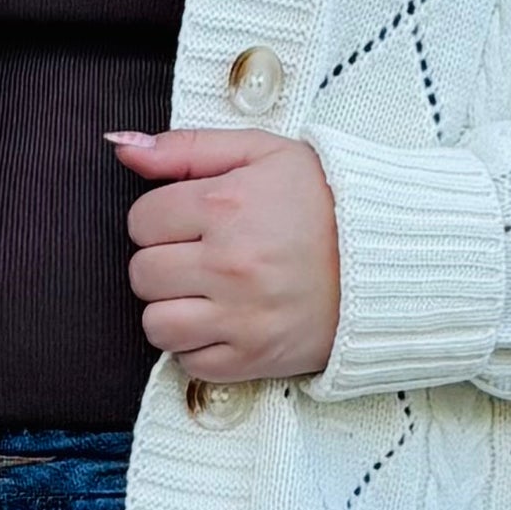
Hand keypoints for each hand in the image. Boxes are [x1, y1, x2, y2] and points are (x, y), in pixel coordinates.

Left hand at [112, 127, 340, 381]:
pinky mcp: (253, 357)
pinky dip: (198, 345)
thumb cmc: (323, 199)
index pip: (142, 221)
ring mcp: (241, 316)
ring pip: (155, 324)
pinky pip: (188, 362)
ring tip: (206, 292)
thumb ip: (187, 148)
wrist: (389, 256)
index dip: (162, 219)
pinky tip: (226, 320)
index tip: (193, 221)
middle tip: (202, 256)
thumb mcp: (261, 153)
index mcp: (227, 205)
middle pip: (142, 273)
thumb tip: (121, 147)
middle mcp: (229, 264)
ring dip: (172, 309)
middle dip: (164, 262)